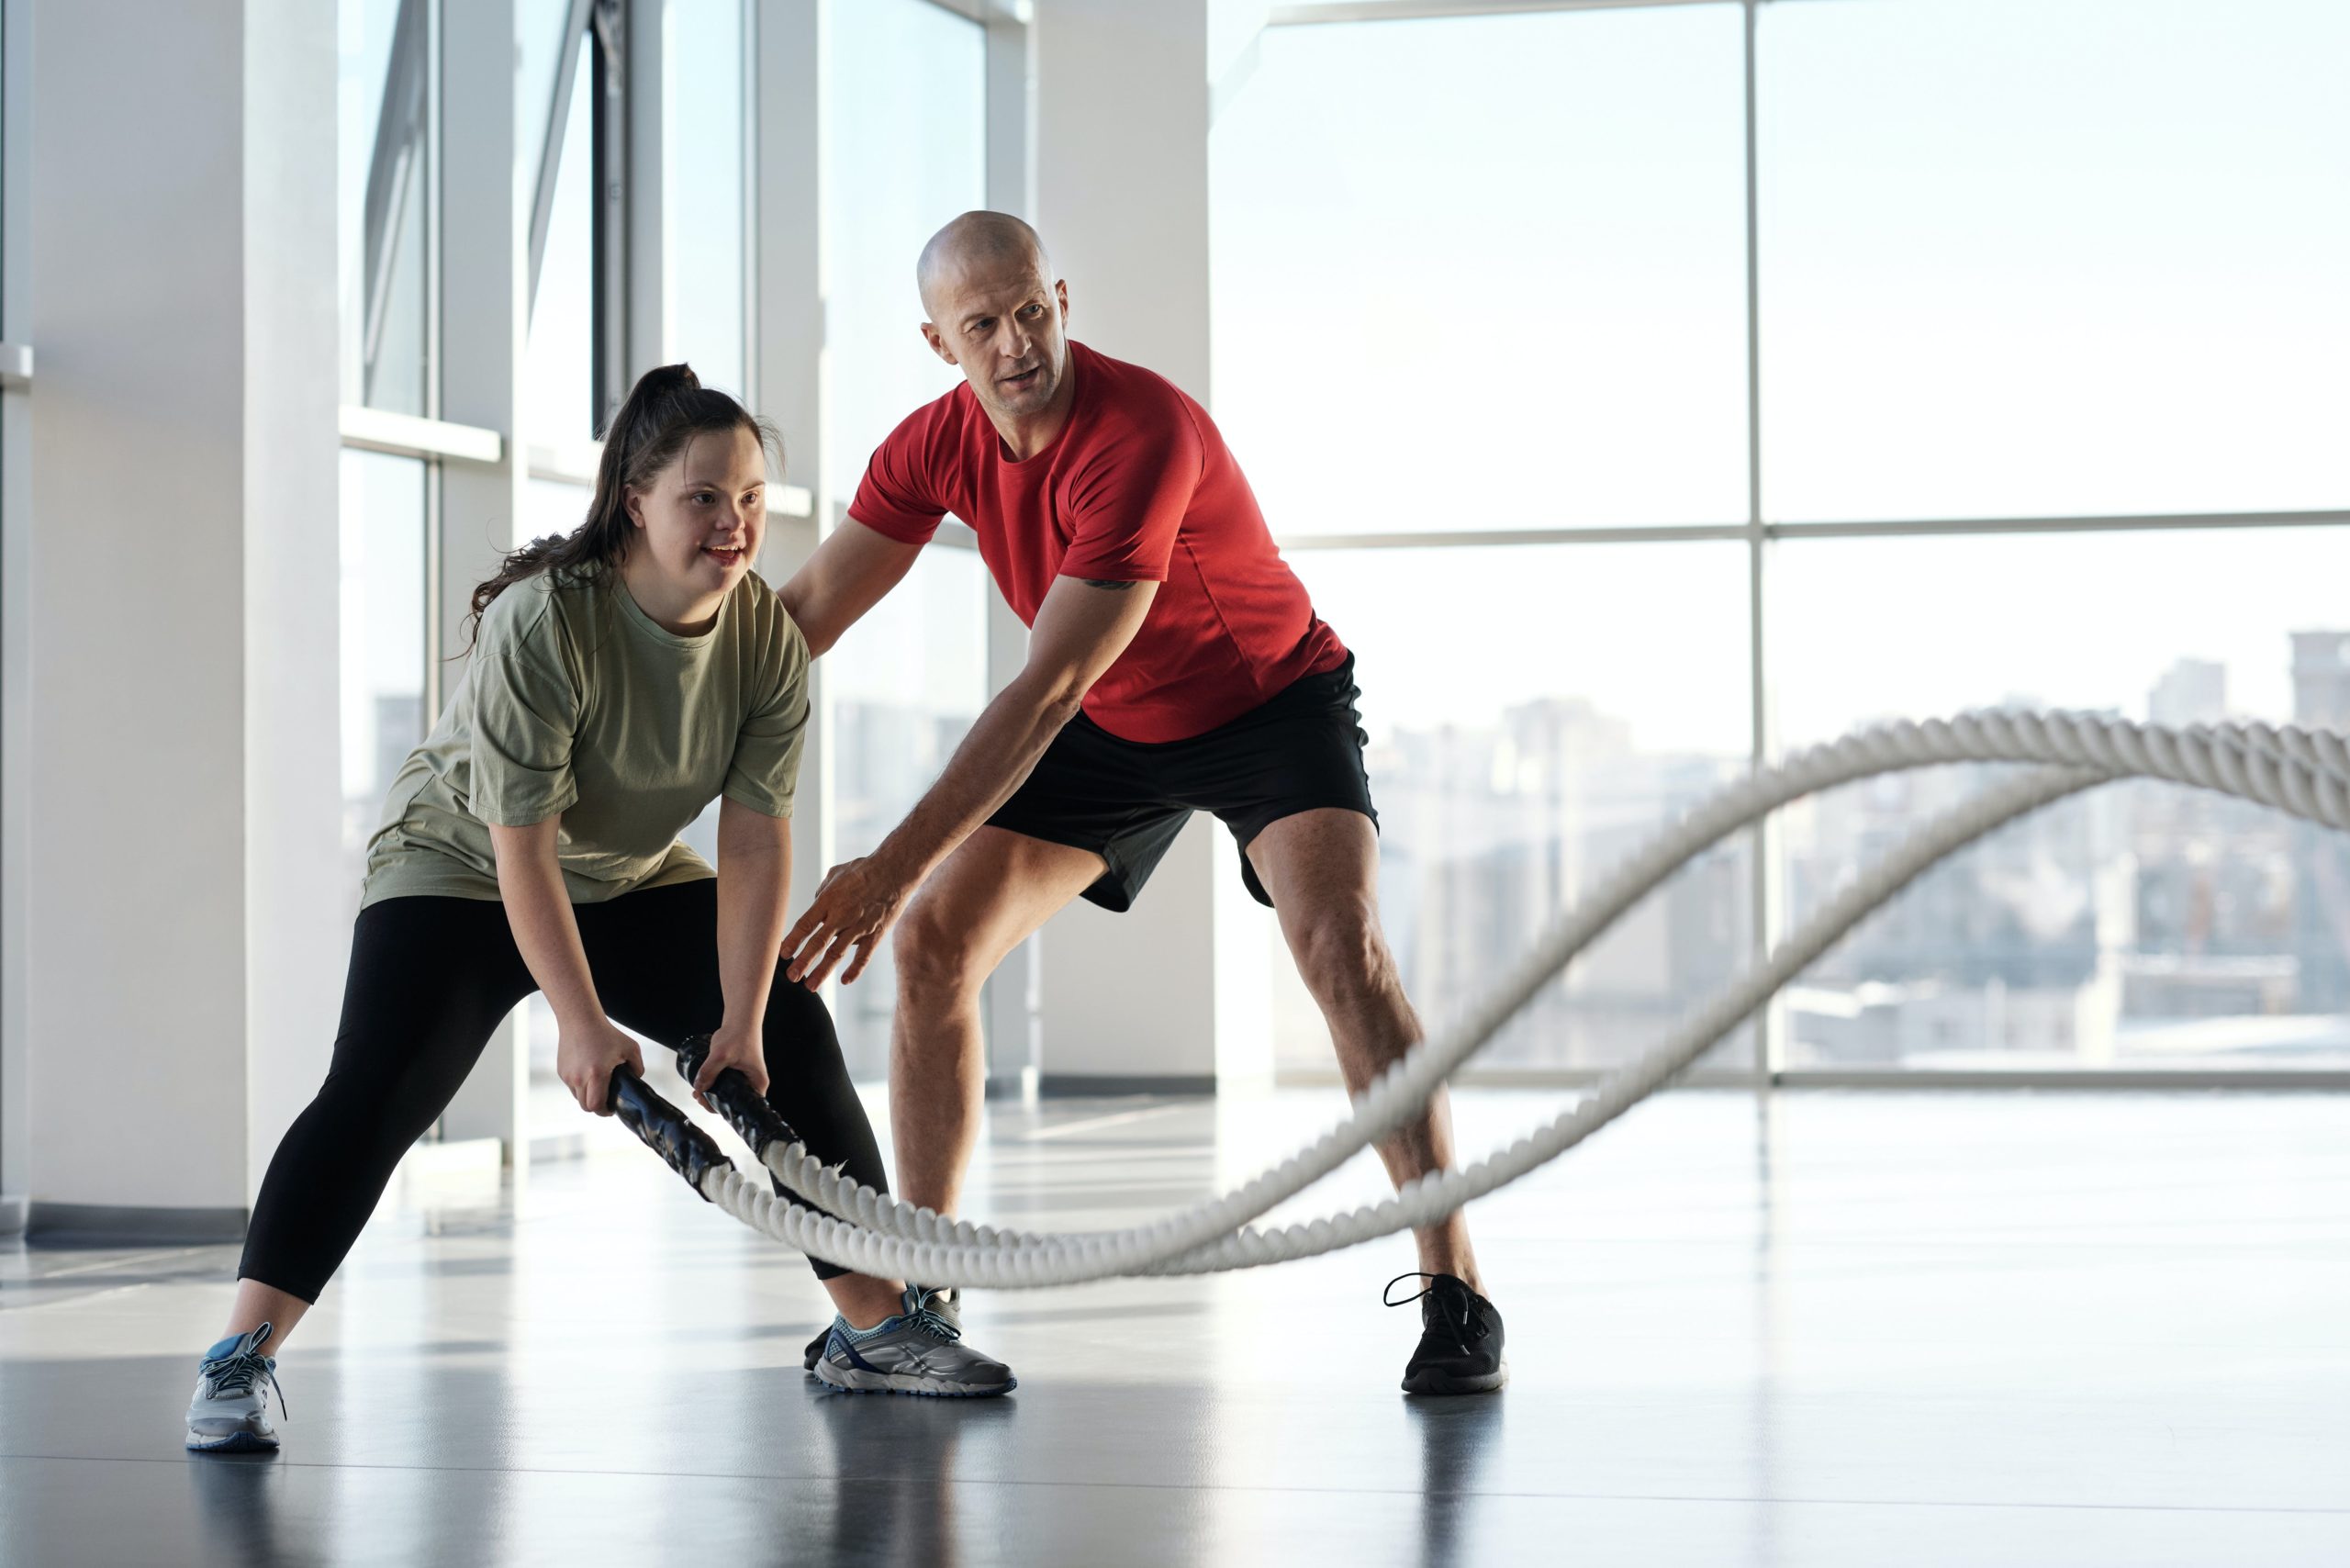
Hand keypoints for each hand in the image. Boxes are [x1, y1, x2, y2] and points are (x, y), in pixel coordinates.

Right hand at [557, 1016, 644, 1115]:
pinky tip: (589, 1075)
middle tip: (607, 1101)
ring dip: (588, 1097)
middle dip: (597, 1107)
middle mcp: (579, 1078)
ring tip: (598, 1086)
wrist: (580, 1021)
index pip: (596, 1105)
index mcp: (597, 1074)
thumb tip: (635, 1081)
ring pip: (578, 1097)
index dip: (605, 1111)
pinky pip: (572, 1086)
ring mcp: (568, 1076)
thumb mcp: (631, 1048)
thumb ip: (638, 1068)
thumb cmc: (607, 1034)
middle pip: (586, 1106)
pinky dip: (580, 1086)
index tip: (612, 1108)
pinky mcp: (562, 1072)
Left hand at [691, 1019, 770, 1107]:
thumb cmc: (739, 1035)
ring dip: (713, 1093)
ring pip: (728, 1092)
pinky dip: (714, 1084)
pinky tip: (703, 1083)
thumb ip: (708, 1072)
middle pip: (733, 1102)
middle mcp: (753, 1083)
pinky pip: (726, 1083)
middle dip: (714, 1102)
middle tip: (699, 1096)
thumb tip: (698, 1088)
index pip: (742, 1107)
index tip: (707, 1103)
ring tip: (698, 1090)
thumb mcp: (721, 1055)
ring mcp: (746, 1077)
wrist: (741, 1019)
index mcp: (757, 1083)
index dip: (723, 1109)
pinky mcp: (739, 1072)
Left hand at [782, 855, 914, 987]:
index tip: (782, 954)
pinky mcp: (875, 933)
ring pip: (838, 953)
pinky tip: (845, 981)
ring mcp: (859, 926)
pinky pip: (864, 955)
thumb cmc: (864, 869)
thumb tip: (814, 905)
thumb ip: (822, 892)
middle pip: (818, 943)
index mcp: (829, 900)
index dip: (792, 940)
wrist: (896, 869)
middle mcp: (842, 915)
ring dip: (823, 971)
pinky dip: (855, 970)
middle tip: (791, 976)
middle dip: (803, 962)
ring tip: (811, 986)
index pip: (805, 924)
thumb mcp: (836, 874)